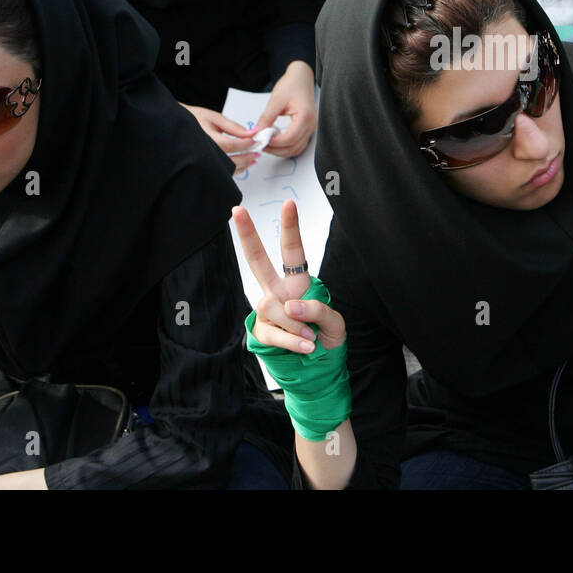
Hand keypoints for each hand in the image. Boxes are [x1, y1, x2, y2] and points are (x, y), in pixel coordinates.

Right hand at [180, 103, 258, 172]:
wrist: (178, 126)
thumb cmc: (193, 119)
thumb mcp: (215, 118)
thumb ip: (233, 127)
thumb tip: (250, 133)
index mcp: (206, 138)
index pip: (231, 145)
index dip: (246, 144)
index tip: (255, 140)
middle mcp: (204, 153)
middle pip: (230, 161)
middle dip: (247, 157)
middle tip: (257, 152)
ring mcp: (204, 162)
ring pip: (227, 170)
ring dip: (243, 165)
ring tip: (253, 159)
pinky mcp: (205, 166)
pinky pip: (222, 172)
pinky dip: (235, 169)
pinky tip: (242, 164)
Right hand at [235, 201, 345, 354]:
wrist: (316, 369)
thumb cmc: (325, 337)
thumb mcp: (334, 322)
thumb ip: (317, 310)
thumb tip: (290, 306)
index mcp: (297, 282)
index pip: (293, 252)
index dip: (291, 228)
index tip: (289, 203)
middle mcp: (277, 291)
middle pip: (258, 261)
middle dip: (248, 236)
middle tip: (237, 210)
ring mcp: (266, 310)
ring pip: (275, 308)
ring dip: (297, 326)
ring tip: (312, 338)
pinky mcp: (260, 331)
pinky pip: (274, 332)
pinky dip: (293, 341)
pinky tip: (306, 347)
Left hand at [258, 61, 315, 158]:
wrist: (301, 78)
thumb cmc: (292, 85)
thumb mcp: (276, 100)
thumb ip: (267, 118)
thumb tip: (258, 132)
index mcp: (305, 116)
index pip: (290, 138)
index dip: (275, 142)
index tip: (262, 140)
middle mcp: (311, 125)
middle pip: (294, 147)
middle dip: (276, 149)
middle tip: (261, 144)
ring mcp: (311, 128)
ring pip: (296, 149)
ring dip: (281, 151)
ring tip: (267, 144)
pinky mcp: (307, 128)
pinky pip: (298, 144)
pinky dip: (287, 147)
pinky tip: (276, 141)